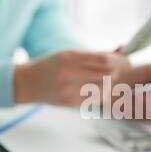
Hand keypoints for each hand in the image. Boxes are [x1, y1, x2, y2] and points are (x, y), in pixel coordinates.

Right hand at [14, 50, 129, 105]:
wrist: (29, 83)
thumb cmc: (52, 65)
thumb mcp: (70, 54)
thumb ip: (95, 55)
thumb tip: (122, 49)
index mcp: (70, 57)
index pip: (103, 60)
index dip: (116, 62)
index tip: (120, 62)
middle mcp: (69, 73)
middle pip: (106, 75)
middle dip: (115, 74)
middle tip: (118, 73)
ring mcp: (68, 89)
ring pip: (103, 90)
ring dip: (109, 86)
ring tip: (107, 82)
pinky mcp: (69, 102)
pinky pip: (94, 100)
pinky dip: (100, 95)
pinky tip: (97, 90)